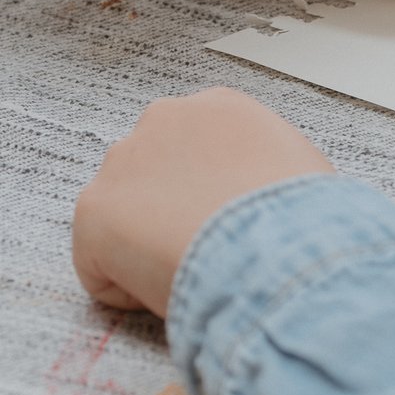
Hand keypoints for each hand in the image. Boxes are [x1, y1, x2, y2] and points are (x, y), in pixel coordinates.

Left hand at [74, 89, 334, 315]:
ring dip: (145, 245)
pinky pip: (99, 266)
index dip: (208, 192)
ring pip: (122, 218)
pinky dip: (127, 289)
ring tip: (191, 270)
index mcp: (219, 106)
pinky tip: (169, 287)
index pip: (195, 147)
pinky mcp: (93, 212)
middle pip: (151, 174)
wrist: (276, 249)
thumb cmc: (302, 218)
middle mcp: (164, 119)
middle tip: (205, 248)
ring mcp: (122, 163)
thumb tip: (272, 202)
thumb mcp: (302, 172)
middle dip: (168, 209)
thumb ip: (269, 170)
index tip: (224, 221)